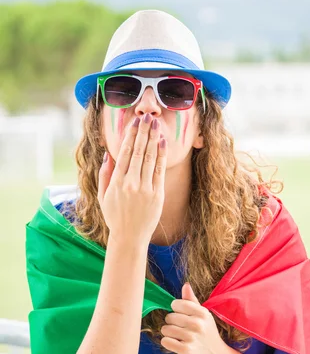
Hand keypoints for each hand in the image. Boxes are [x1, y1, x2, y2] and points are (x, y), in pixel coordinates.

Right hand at [97, 113, 166, 246]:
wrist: (130, 237)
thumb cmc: (115, 216)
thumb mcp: (103, 196)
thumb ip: (105, 174)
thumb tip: (108, 154)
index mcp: (116, 182)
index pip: (125, 153)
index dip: (131, 135)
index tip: (134, 122)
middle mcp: (131, 183)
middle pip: (139, 151)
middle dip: (143, 132)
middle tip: (147, 116)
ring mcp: (145, 189)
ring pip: (150, 158)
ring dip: (153, 138)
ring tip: (156, 124)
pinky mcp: (157, 194)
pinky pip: (160, 170)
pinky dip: (161, 155)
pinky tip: (162, 142)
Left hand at [160, 282, 227, 353]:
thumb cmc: (209, 336)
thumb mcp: (204, 317)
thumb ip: (192, 301)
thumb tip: (185, 285)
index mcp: (202, 313)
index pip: (176, 304)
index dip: (176, 311)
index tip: (183, 318)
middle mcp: (197, 323)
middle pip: (169, 317)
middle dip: (172, 324)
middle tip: (183, 331)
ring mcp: (191, 337)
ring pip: (165, 329)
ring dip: (170, 335)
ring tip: (181, 339)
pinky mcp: (186, 350)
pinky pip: (165, 341)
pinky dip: (169, 344)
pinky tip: (178, 346)